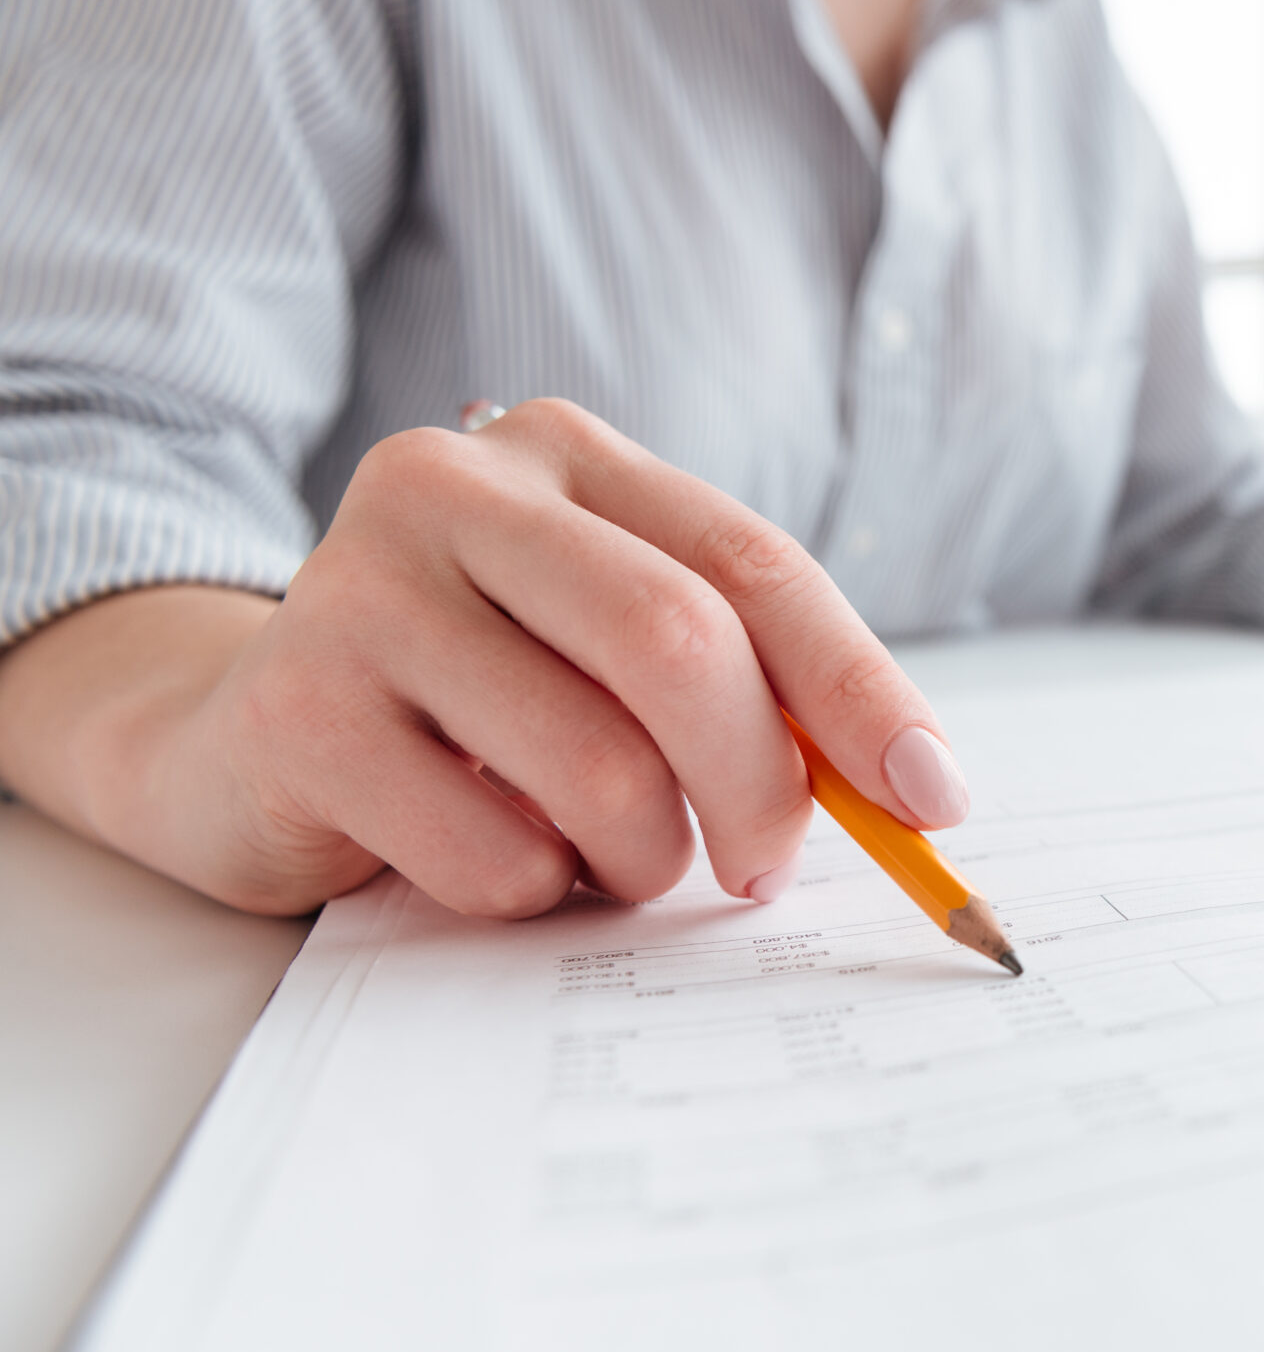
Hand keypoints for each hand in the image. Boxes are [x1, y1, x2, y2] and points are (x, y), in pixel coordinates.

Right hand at [0, 400, 965, 917]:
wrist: (241, 738)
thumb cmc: (478, 703)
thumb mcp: (616, 657)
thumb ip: (750, 685)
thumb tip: (916, 790)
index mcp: (566, 456)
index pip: (753, 564)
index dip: (861, 689)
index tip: (934, 797)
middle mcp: (454, 488)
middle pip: (678, 643)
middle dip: (761, 785)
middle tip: (765, 867)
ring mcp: (359, 589)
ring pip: (596, 765)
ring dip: (641, 857)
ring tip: (607, 857)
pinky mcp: (297, 711)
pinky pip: (493, 854)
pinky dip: (532, 894)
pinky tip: (493, 859)